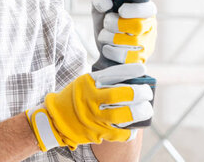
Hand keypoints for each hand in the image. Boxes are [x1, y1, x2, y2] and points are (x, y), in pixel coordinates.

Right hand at [25, 64, 153, 150]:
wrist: (56, 120)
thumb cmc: (75, 98)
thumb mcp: (84, 83)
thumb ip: (102, 80)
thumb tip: (129, 78)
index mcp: (87, 83)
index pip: (112, 75)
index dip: (130, 72)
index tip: (143, 70)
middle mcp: (89, 99)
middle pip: (120, 95)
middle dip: (138, 93)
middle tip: (147, 92)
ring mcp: (93, 117)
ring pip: (122, 115)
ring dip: (139, 112)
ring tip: (147, 108)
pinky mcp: (97, 133)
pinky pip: (119, 132)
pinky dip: (129, 129)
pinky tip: (135, 125)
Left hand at [91, 0, 156, 64]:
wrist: (102, 51)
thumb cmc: (106, 28)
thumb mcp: (100, 11)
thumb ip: (101, 0)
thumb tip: (106, 2)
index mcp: (144, 12)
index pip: (148, 9)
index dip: (134, 10)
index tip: (121, 11)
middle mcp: (149, 28)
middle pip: (138, 25)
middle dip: (116, 24)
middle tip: (107, 23)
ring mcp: (147, 46)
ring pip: (132, 42)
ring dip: (110, 37)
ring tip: (105, 36)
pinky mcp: (139, 61)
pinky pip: (125, 57)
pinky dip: (110, 51)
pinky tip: (108, 47)